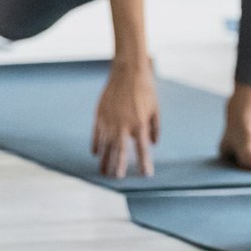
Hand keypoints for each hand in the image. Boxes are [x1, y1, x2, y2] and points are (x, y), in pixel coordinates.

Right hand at [92, 61, 159, 176]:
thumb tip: (153, 144)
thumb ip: (155, 128)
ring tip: (103, 173)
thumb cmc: (145, 89)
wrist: (128, 71)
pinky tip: (96, 154)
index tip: (146, 174)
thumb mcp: (155, 109)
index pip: (142, 150)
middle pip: (120, 152)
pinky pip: (97, 135)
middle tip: (118, 179)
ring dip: (105, 161)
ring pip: (106, 147)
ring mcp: (109, 121)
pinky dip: (96, 145)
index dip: (144, 163)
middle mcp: (123, 126)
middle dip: (119, 167)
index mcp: (139, 124)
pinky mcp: (99, 115)